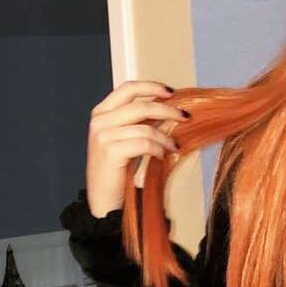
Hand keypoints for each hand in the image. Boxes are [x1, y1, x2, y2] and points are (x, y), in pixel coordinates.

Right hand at [85, 79, 188, 217]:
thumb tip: (166, 110)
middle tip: (185, 116)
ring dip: (166, 137)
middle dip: (167, 110)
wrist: (104, 199)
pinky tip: (162, 155)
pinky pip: (144, 144)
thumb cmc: (118, 170)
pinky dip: (158, 148)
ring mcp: (103, 136)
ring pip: (146, 127)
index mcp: (101, 112)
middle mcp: (100, 121)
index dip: (151, 87)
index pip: (128, 88)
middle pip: (140, 105)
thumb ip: (139, 122)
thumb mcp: (125, 139)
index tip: (172, 93)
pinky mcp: (110, 151)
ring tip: (174, 145)